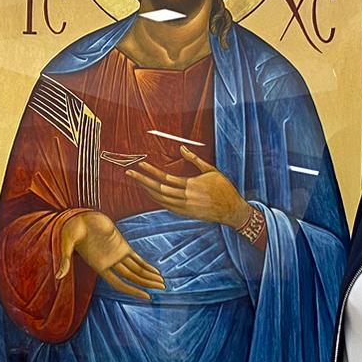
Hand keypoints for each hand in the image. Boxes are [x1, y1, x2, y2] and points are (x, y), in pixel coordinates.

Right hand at [56, 210, 165, 299]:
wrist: (78, 217)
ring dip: (150, 275)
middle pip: (133, 277)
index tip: (147, 296)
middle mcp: (110, 263)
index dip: (133, 290)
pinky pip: (137, 258)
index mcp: (99, 266)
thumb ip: (65, 259)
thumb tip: (58, 276)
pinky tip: (156, 271)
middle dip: (147, 283)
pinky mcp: (121, 244)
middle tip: (164, 288)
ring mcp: (117, 254)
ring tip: (163, 283)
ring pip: (137, 269)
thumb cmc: (71, 229)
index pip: (119, 283)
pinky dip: (147, 264)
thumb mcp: (67, 243)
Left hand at [127, 147, 251, 226]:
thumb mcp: (211, 171)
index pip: (165, 177)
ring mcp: (185, 207)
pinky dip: (157, 200)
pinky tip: (150, 193)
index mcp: (191, 185)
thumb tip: (181, 148)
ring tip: (137, 181)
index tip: (140, 164)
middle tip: (130, 172)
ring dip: (147, 190)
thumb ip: (194, 160)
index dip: (151, 171)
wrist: (232, 210)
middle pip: (159, 189)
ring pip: (161, 199)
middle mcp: (186, 197)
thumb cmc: (223, 188)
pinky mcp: (186, 213)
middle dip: (143, 180)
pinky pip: (167, 206)